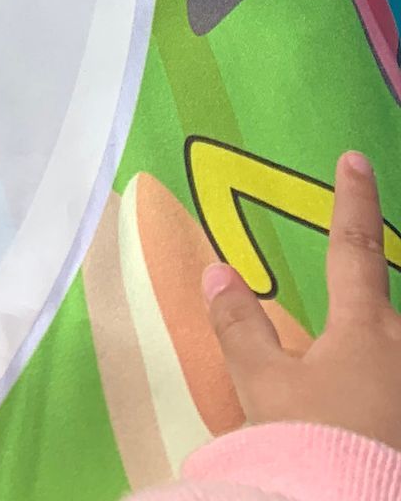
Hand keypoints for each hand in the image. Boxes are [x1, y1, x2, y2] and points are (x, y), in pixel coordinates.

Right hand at [203, 150, 400, 447]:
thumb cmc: (313, 441)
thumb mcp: (265, 388)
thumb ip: (241, 328)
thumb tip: (217, 272)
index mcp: (365, 327)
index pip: (354, 246)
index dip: (353, 200)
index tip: (355, 160)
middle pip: (393, 305)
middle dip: (376, 293)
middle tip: (360, 288)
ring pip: (397, 345)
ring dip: (382, 342)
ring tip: (358, 364)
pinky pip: (398, 383)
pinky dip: (386, 384)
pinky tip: (373, 402)